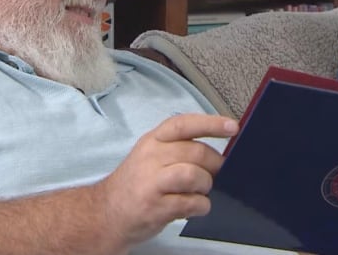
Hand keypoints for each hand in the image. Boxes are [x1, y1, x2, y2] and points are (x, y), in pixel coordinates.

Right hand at [98, 113, 238, 248]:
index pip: (184, 124)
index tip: (233, 127)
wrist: (105, 213)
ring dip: (205, 185)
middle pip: (196, 152)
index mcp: (153, 140)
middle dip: (214, 165)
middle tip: (215, 175)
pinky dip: (200, 206)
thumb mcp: (152, 157)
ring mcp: (150, 182)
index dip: (211, 123)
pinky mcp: (153, 207)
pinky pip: (190, 203)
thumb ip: (180, 150)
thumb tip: (221, 154)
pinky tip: (195, 207)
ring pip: (193, 175)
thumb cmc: (137, 184)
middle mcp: (150, 157)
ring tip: (200, 192)